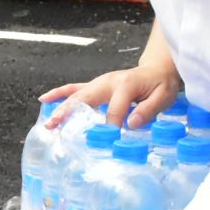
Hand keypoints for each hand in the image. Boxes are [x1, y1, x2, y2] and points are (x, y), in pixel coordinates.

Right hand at [43, 60, 180, 131]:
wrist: (156, 69)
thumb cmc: (161, 84)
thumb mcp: (163, 96)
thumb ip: (149, 109)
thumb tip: (132, 123)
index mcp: (126, 85)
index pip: (115, 108)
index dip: (112, 125)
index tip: (109, 140)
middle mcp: (108, 81)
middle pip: (85, 98)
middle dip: (69, 113)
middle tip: (55, 126)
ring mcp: (99, 82)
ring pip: (76, 95)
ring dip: (61, 108)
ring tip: (49, 122)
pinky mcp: (95, 85)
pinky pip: (75, 88)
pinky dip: (60, 93)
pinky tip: (45, 99)